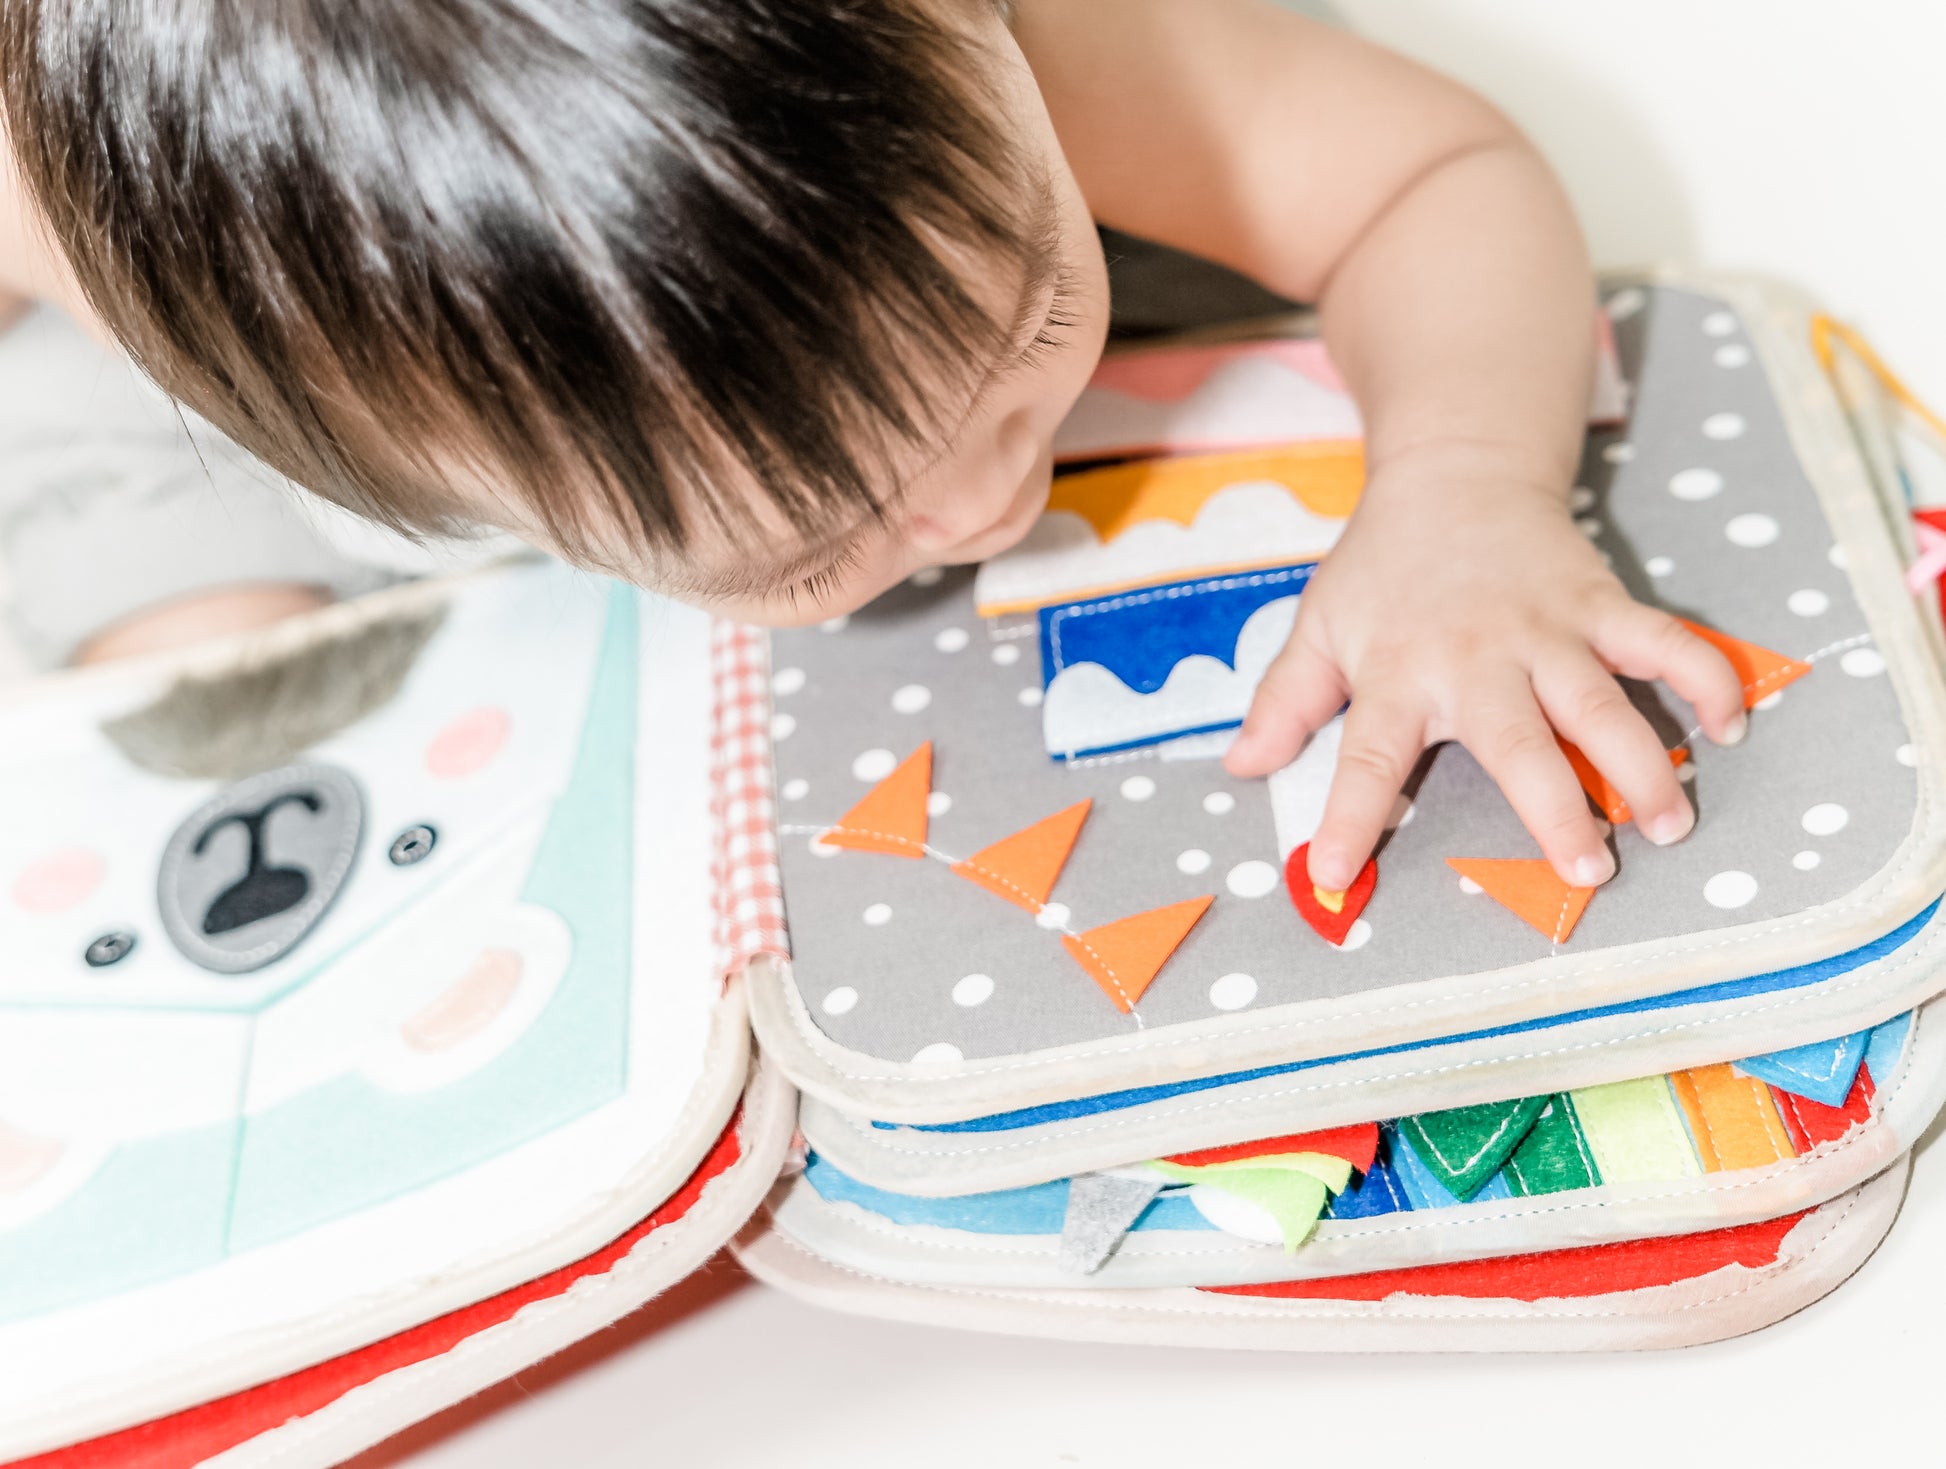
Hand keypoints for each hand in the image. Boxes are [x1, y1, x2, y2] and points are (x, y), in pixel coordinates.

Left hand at [1223, 450, 1748, 892]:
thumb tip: (1241, 768)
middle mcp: (1474, 659)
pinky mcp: (1600, 602)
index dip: (1352, 820)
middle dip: (1555, 808)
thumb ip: (1285, 703)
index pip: (1365, 759)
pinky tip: (1729, 726)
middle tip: (1590, 871)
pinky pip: (1663, 641)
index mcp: (1396, 674)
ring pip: (1602, 703)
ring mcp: (1546, 630)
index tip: (1336, 877)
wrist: (1454, 472)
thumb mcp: (1318, 628)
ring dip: (1641, 763)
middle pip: (1518, 742)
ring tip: (1670, 823)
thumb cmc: (1382, 567)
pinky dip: (1703, 677)